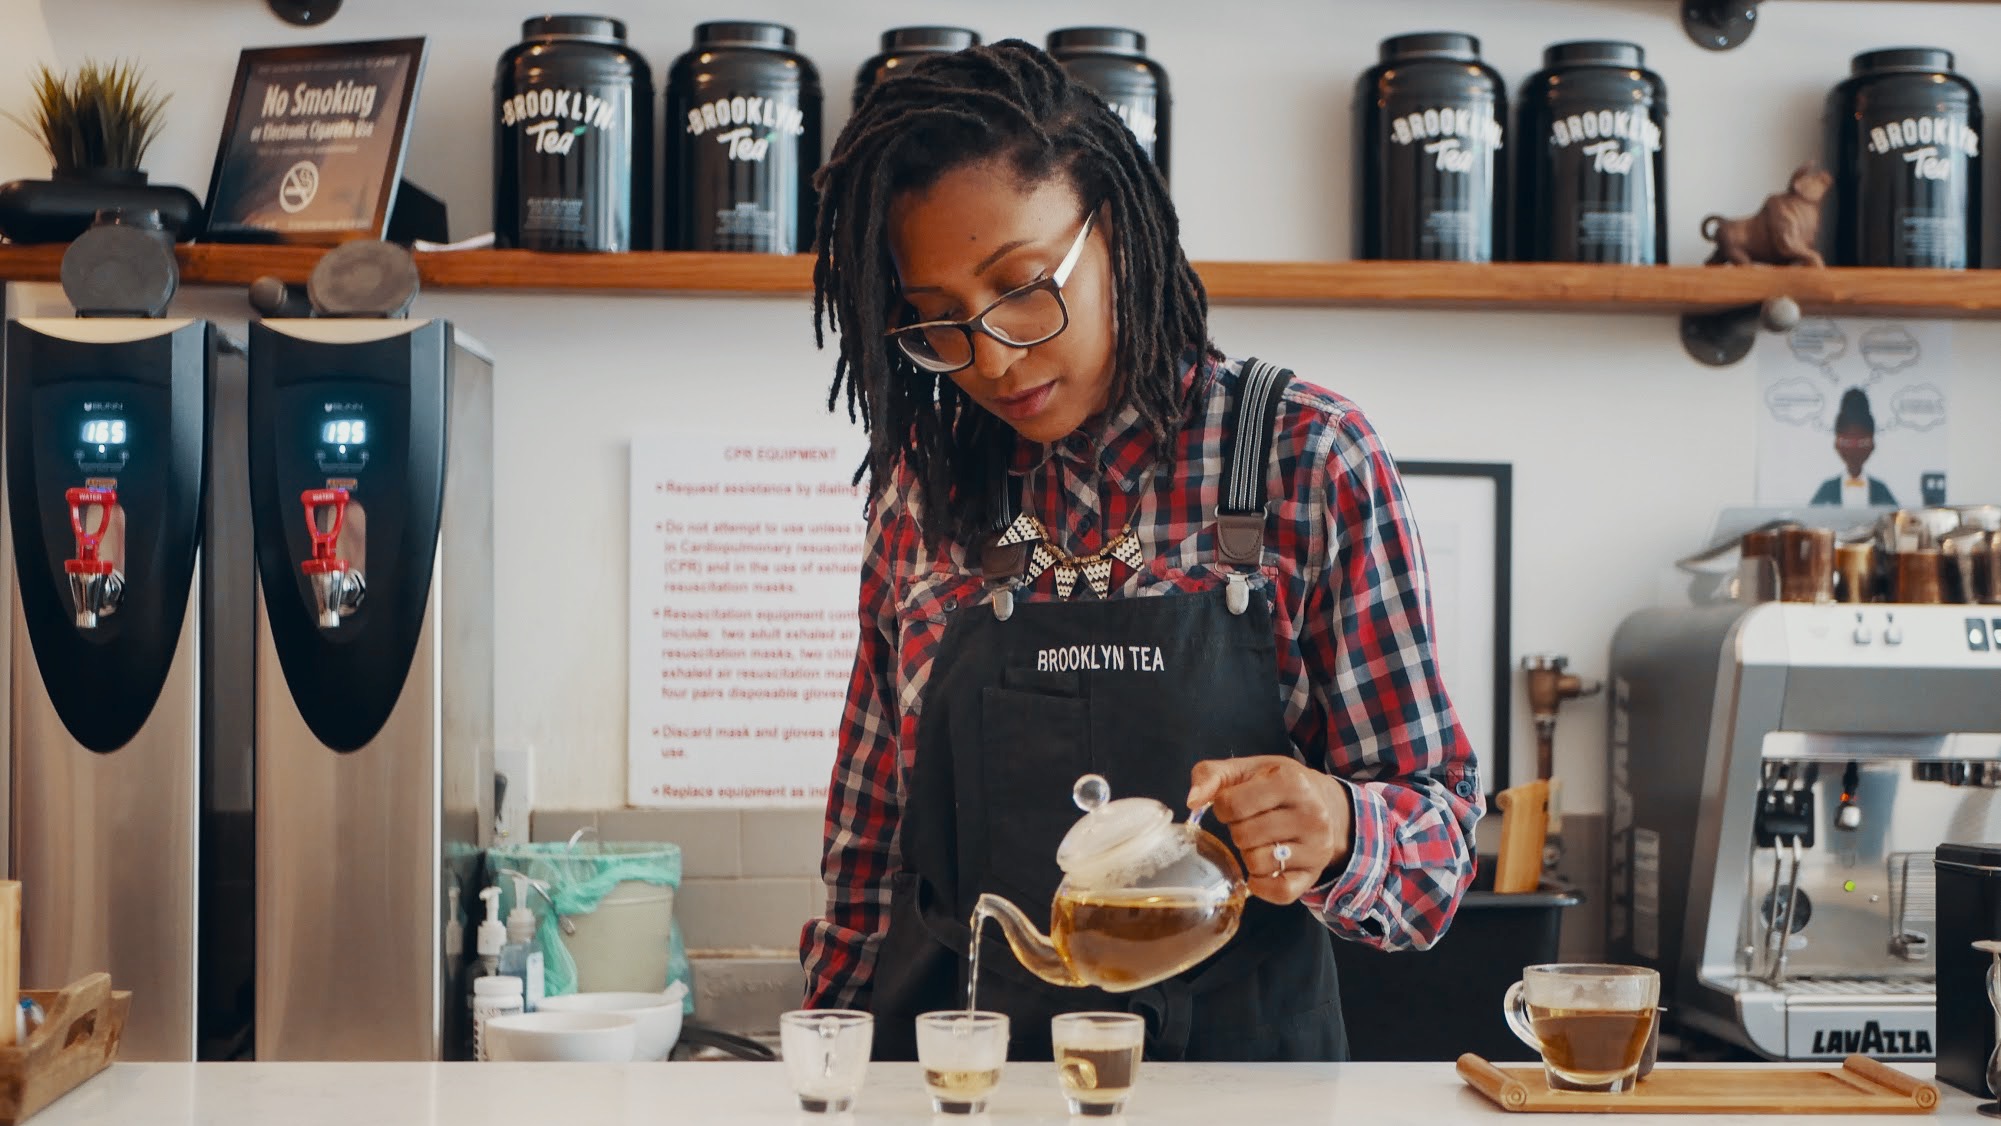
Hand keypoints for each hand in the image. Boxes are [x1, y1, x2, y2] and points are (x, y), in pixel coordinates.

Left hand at [1186, 756, 1350, 905]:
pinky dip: (1261, 885)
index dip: (1223, 807)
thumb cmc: (1277, 785)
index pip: (1232, 804)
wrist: (1327, 805)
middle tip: (1251, 823)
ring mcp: (1316, 848)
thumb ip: (1211, 775)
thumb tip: (1192, 801)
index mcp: (1291, 782)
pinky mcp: (1314, 875)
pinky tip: (1262, 869)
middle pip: (1243, 836)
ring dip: (1249, 854)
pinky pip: (1279, 893)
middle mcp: (1311, 815)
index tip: (1234, 805)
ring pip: (1258, 863)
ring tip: (1261, 841)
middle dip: (1237, 830)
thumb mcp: (1247, 769)